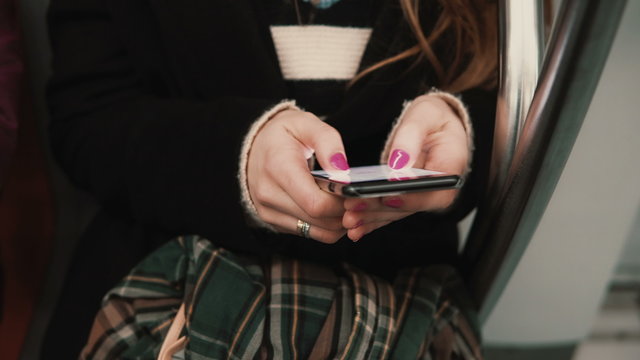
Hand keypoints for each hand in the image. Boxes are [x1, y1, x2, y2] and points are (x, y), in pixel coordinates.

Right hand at [247, 109, 349, 242]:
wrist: (252, 148)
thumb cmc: (282, 135)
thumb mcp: (306, 124)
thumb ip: (328, 143)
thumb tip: (343, 173)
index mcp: (278, 168)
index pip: (316, 203)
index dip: (342, 202)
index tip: (354, 191)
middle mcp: (269, 195)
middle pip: (320, 219)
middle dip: (345, 211)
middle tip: (355, 196)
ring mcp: (269, 212)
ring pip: (319, 232)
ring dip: (340, 222)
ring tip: (344, 201)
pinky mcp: (274, 223)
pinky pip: (310, 234)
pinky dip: (328, 226)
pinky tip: (331, 208)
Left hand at [342, 95, 469, 240]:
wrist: (435, 126)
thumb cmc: (432, 118)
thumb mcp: (424, 116)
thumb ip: (410, 138)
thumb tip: (399, 163)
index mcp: (451, 166)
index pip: (433, 189)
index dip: (410, 197)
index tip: (386, 197)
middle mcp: (439, 188)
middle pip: (411, 205)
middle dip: (381, 210)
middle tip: (353, 208)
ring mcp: (423, 196)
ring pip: (398, 212)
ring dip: (373, 218)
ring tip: (348, 219)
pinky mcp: (408, 200)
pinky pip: (391, 213)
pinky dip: (372, 220)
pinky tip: (354, 227)